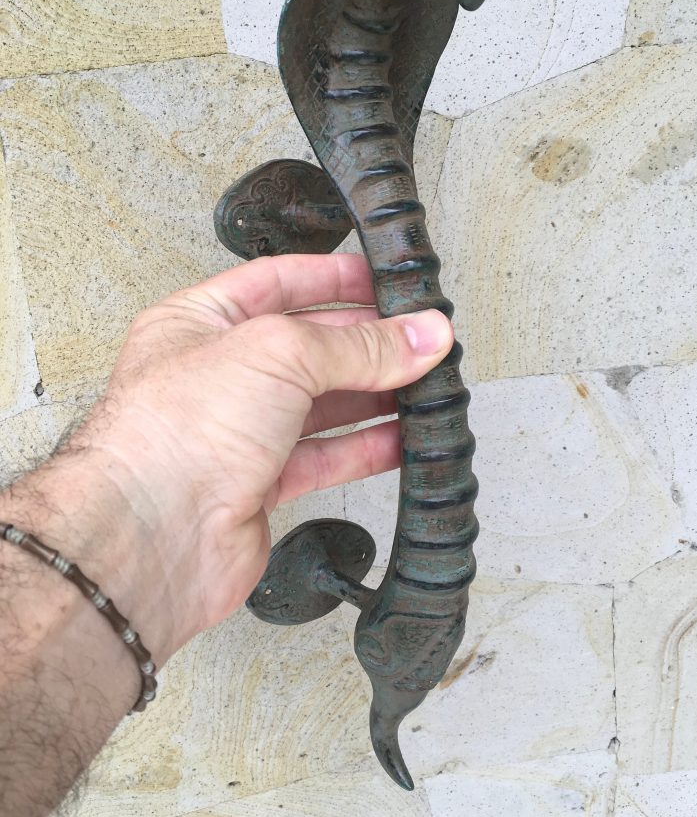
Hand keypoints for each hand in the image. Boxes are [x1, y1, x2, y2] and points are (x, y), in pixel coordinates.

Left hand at [63, 253, 452, 661]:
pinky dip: (366, 447)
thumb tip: (419, 335)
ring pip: (321, 404)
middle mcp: (218, 376)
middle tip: (421, 341)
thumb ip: (357, 345)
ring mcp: (238, 432)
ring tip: (426, 386)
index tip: (382, 282)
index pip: (277, 282)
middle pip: (309, 346)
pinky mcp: (259, 484)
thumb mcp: (276, 355)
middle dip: (367, 342)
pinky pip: (325, 457)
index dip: (333, 278)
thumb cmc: (171, 436)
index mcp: (201, 322)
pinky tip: (402, 438)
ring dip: (375, 395)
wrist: (150, 538)